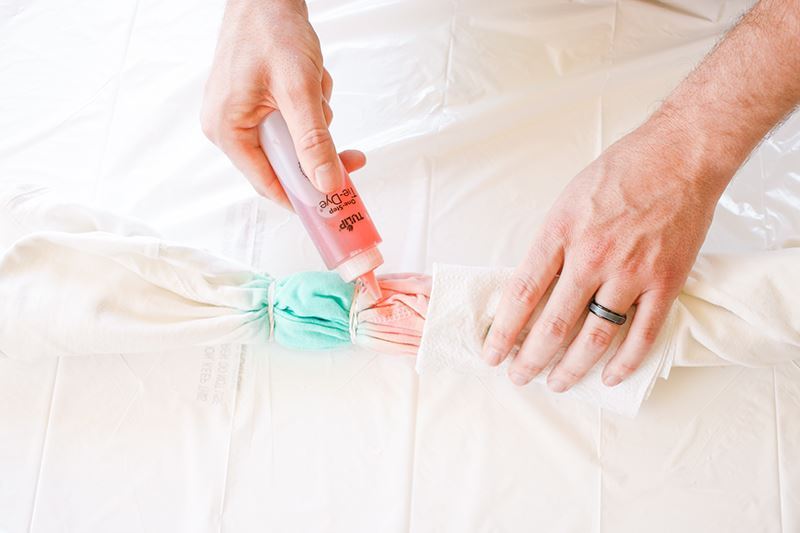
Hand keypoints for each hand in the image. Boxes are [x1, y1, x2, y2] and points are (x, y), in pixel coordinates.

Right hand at [201, 0, 364, 207]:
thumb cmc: (271, 31)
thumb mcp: (299, 91)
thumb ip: (314, 141)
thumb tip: (326, 182)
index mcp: (227, 130)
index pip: (268, 184)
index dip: (304, 196)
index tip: (335, 204)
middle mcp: (227, 127)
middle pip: (284, 164)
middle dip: (316, 146)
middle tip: (348, 149)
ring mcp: (239, 114)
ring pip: (292, 142)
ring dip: (315, 120)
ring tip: (315, 86)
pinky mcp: (254, 103)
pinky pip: (290, 122)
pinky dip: (308, 107)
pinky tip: (311, 82)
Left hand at [482, 116, 724, 391]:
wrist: (680, 154)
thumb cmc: (620, 172)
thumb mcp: (567, 201)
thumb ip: (551, 245)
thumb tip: (531, 290)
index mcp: (561, 232)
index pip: (523, 294)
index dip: (504, 331)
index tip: (491, 353)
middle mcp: (592, 256)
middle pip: (554, 323)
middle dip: (531, 358)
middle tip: (519, 377)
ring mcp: (632, 271)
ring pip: (595, 337)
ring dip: (571, 367)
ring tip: (556, 383)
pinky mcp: (666, 281)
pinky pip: (642, 334)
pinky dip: (625, 362)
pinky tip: (609, 376)